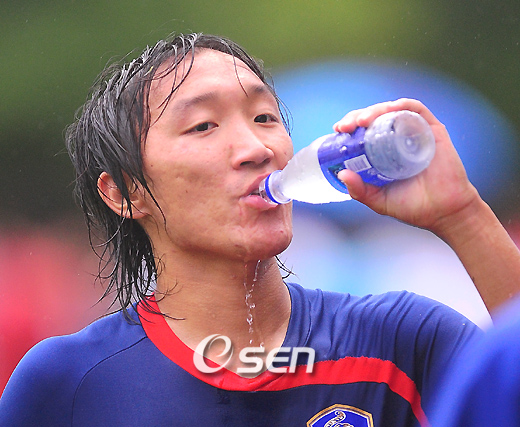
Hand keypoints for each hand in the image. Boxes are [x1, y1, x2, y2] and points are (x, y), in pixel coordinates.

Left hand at [334, 98, 480, 235]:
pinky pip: (416, 110)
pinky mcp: (433, 130)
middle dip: (357, 117)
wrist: (445, 213)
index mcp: (384, 151)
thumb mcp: (379, 200)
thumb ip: (360, 190)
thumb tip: (341, 174)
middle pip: (375, 117)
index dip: (350, 126)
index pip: (364, 131)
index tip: (338, 131)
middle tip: (345, 127)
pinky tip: (388, 112)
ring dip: (374, 110)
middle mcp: (398, 138)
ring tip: (361, 122)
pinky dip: (400, 107)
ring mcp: (415, 133)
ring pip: (392, 111)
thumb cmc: (412, 206)